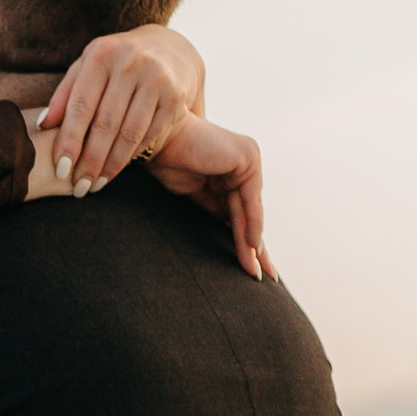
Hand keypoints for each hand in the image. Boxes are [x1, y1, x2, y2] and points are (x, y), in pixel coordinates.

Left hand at [37, 21, 205, 192]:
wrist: (165, 48)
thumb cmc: (114, 63)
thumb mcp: (87, 68)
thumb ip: (64, 95)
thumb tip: (42, 125)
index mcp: (102, 55)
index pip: (81, 105)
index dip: (70, 140)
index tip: (61, 169)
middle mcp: (131, 63)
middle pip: (106, 123)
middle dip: (90, 160)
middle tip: (79, 187)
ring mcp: (157, 79)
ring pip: (130, 133)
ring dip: (112, 165)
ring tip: (96, 185)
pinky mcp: (175, 97)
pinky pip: (150, 134)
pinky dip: (132, 155)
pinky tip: (117, 170)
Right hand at [146, 115, 268, 278]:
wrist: (154, 138)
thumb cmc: (166, 163)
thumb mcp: (195, 194)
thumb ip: (215, 210)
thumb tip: (233, 237)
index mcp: (230, 169)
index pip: (239, 212)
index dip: (243, 240)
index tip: (249, 267)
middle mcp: (243, 162)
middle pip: (248, 214)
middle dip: (254, 248)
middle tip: (263, 277)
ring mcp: (248, 159)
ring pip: (250, 211)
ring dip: (252, 244)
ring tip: (255, 272)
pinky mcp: (247, 158)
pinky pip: (249, 200)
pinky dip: (251, 224)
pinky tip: (251, 247)